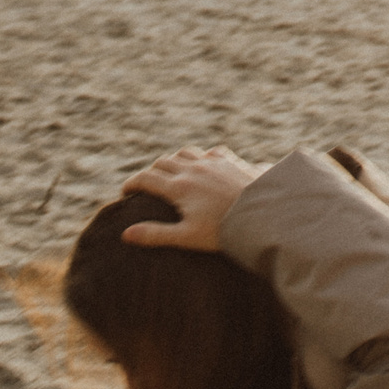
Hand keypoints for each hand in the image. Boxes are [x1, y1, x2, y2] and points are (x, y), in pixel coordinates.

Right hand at [121, 146, 263, 251]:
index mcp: (179, 186)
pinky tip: (205, 163)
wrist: (263, 214)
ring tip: (171, 171)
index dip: (132, 183)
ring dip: (174, 160)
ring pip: (185, 152)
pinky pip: (211, 152)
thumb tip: (125, 234)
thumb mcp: (186, 236)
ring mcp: (213, 162)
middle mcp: (194, 168)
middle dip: (151, 171)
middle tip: (146, 184)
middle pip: (163, 162)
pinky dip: (201, 157)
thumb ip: (155, 234)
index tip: (125, 192)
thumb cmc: (223, 230)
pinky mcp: (231, 160)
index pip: (146, 178)